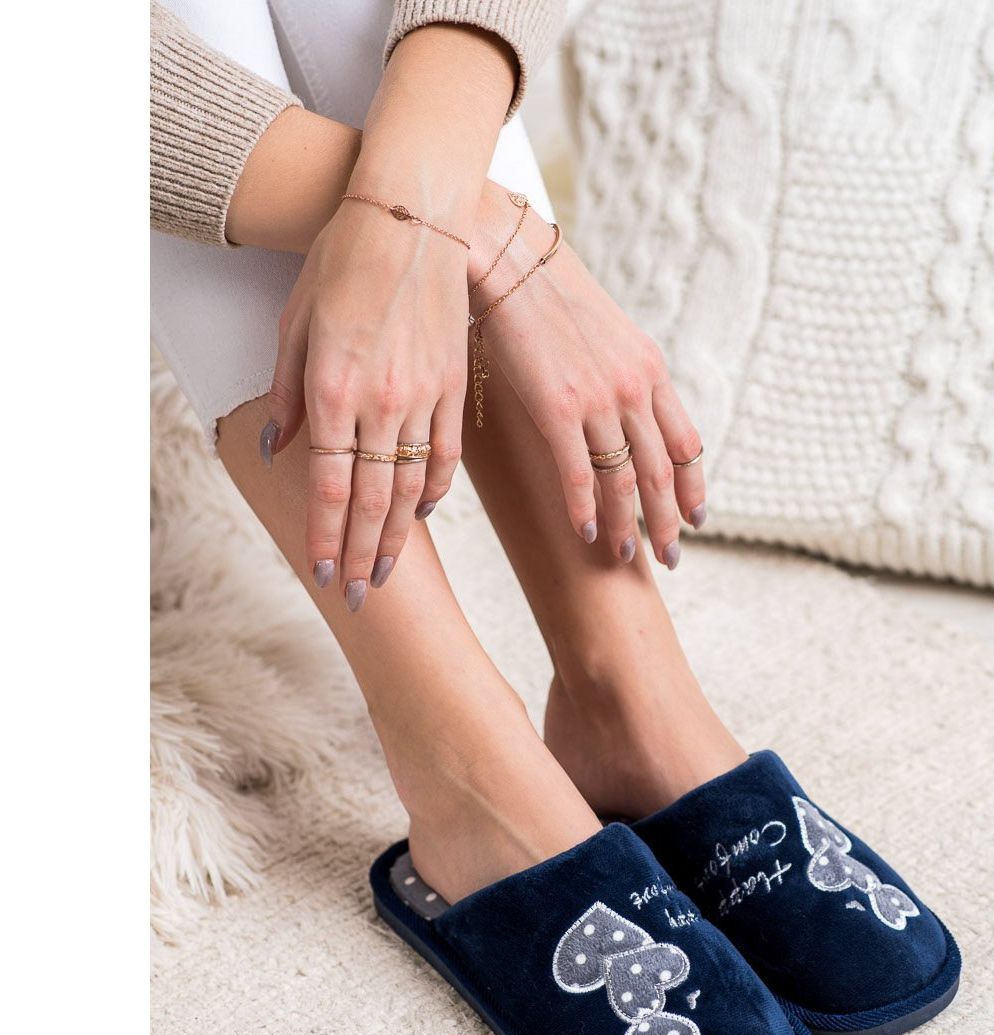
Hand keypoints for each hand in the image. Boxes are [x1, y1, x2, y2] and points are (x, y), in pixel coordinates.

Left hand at [262, 198, 466, 605]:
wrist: (410, 216)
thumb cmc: (342, 261)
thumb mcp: (295, 322)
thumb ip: (287, 392)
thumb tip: (279, 447)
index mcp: (333, 386)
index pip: (328, 484)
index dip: (325, 535)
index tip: (323, 574)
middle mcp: (380, 400)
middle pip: (371, 498)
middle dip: (361, 554)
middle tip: (357, 598)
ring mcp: (423, 396)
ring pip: (410, 485)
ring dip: (397, 536)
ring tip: (388, 575)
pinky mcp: (454, 386)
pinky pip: (445, 453)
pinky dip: (433, 489)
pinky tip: (421, 515)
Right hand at [468, 186, 705, 567]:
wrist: (510, 257)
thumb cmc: (547, 294)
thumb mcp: (604, 332)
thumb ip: (619, 372)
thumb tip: (619, 405)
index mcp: (649, 370)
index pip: (686, 443)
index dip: (693, 486)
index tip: (697, 518)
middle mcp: (634, 387)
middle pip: (662, 471)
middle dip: (670, 521)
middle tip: (671, 558)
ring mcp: (599, 399)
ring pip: (626, 480)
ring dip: (629, 525)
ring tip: (626, 557)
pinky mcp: (558, 407)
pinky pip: (579, 475)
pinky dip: (585, 510)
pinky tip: (584, 535)